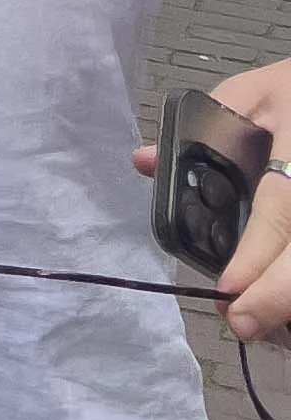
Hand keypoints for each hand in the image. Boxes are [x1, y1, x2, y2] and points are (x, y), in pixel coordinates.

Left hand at [135, 57, 290, 346]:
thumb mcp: (252, 93)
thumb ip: (201, 127)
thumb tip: (143, 161)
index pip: (283, 210)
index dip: (258, 253)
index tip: (229, 289)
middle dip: (277, 294)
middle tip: (239, 323)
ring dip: (290, 300)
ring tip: (262, 326)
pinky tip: (281, 311)